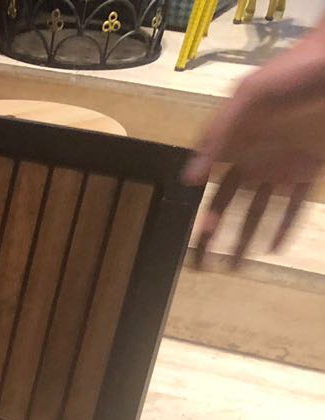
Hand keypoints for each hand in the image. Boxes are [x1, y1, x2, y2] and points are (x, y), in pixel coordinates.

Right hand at [185, 19, 324, 264]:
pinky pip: (295, 206)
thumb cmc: (290, 74)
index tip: (193, 241)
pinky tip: (273, 248)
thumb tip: (190, 179)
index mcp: (237, 145)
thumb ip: (218, 134)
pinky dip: (284, 227)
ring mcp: (284, 166)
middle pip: (230, 207)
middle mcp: (256, 160)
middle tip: (204, 265)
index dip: (203, 215)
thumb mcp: (248, 97)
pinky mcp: (310, 169)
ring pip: (259, 212)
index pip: (213, 188)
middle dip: (216, 237)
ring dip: (246, 239)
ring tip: (235, 266)